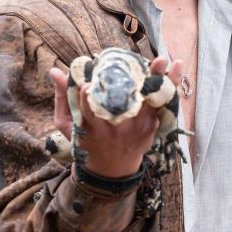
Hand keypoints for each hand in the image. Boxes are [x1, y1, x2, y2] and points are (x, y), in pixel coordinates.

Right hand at [49, 56, 182, 178]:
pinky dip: (170, 86)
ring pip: (149, 101)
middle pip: (124, 104)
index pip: (89, 111)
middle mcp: (116, 129)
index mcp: (92, 128)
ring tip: (162, 60)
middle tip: (135, 63)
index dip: (88, 98)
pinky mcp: (151, 127)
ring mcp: (137, 128)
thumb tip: (55, 71)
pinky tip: (176, 68)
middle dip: (130, 83)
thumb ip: (63, 97)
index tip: (88, 84)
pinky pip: (162, 104)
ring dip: (157, 79)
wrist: (111, 171)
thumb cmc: (85, 142)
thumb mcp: (68, 125)